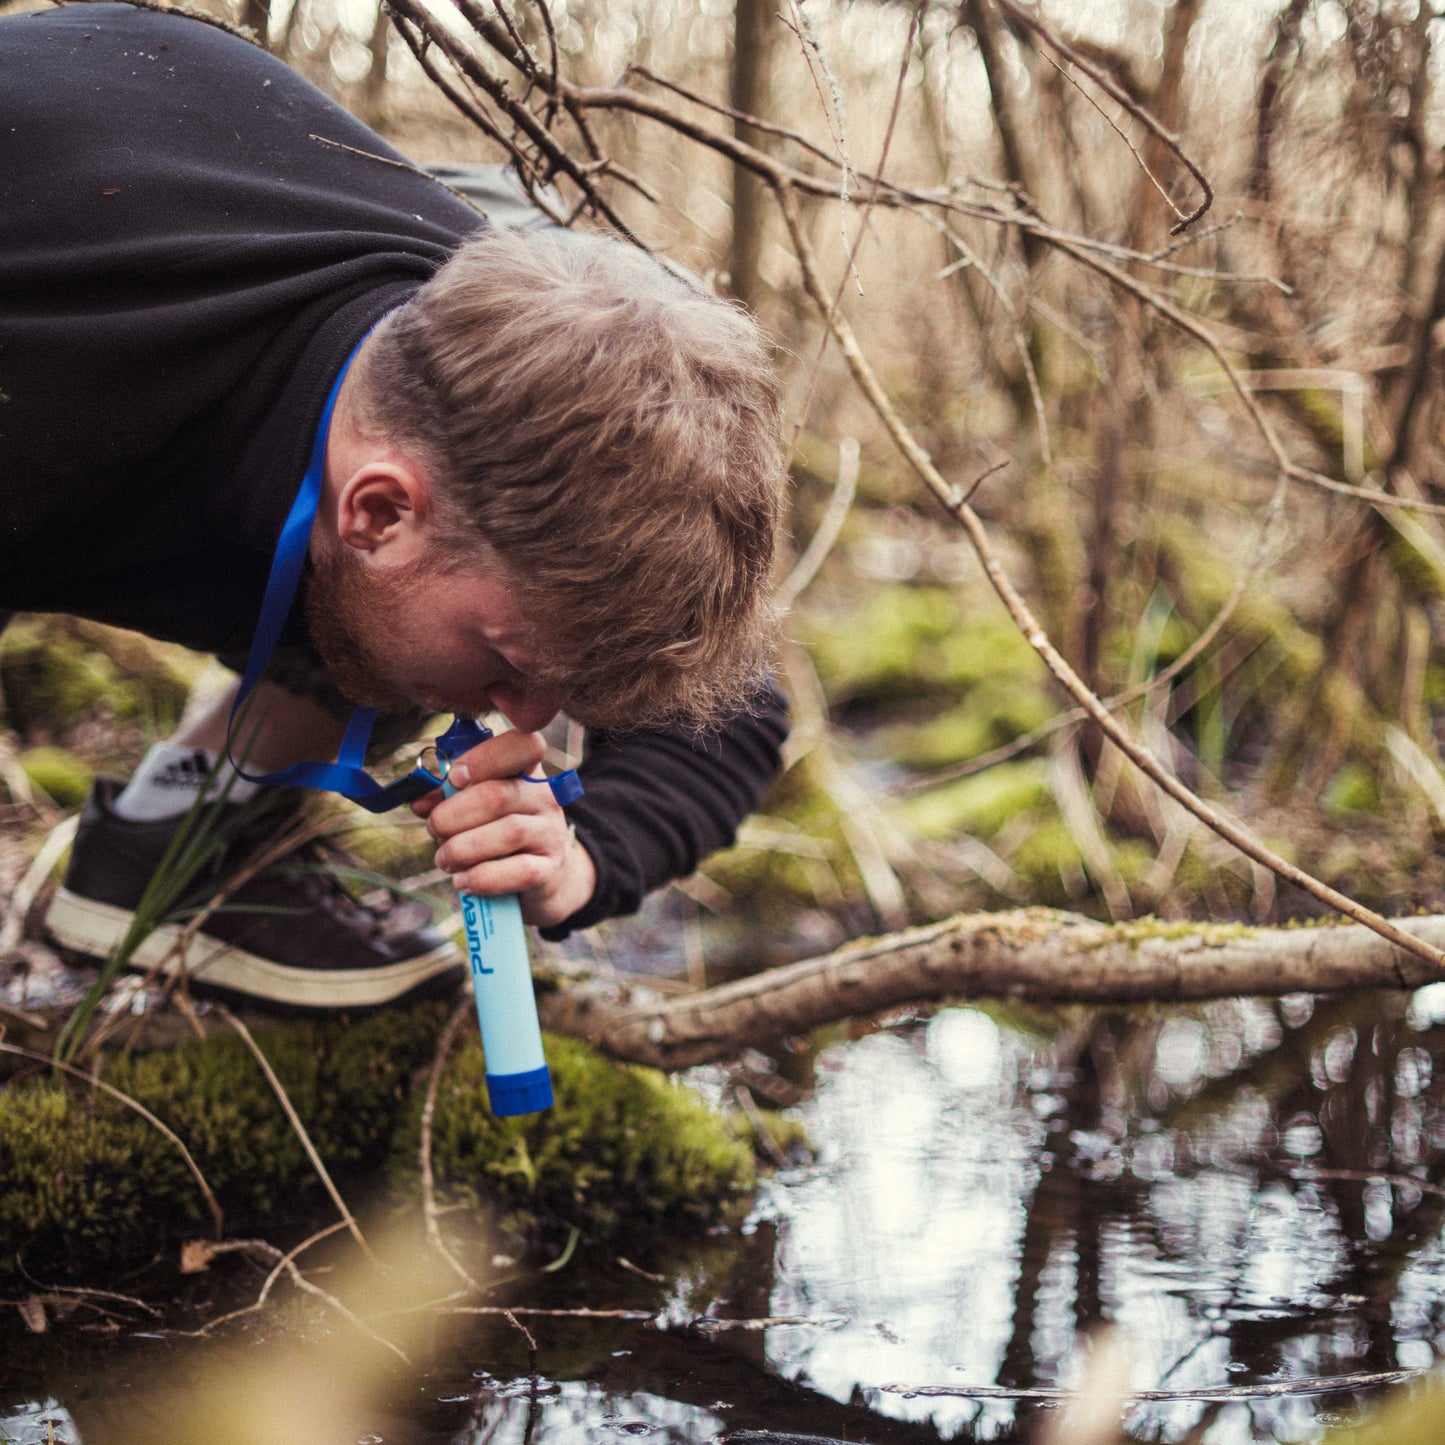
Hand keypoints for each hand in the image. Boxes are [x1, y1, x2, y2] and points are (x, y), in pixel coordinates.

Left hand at [411, 728, 595, 928]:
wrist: (538, 873)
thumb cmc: (495, 830)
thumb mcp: (474, 806)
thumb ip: (446, 797)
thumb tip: (419, 800)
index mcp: (526, 770)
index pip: (525, 746)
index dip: (486, 758)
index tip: (455, 778)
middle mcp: (545, 797)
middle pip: (499, 796)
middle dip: (452, 815)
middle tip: (433, 828)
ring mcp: (550, 833)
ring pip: (508, 833)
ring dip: (463, 848)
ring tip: (444, 859)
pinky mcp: (549, 869)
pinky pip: (519, 872)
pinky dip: (483, 877)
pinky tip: (462, 880)